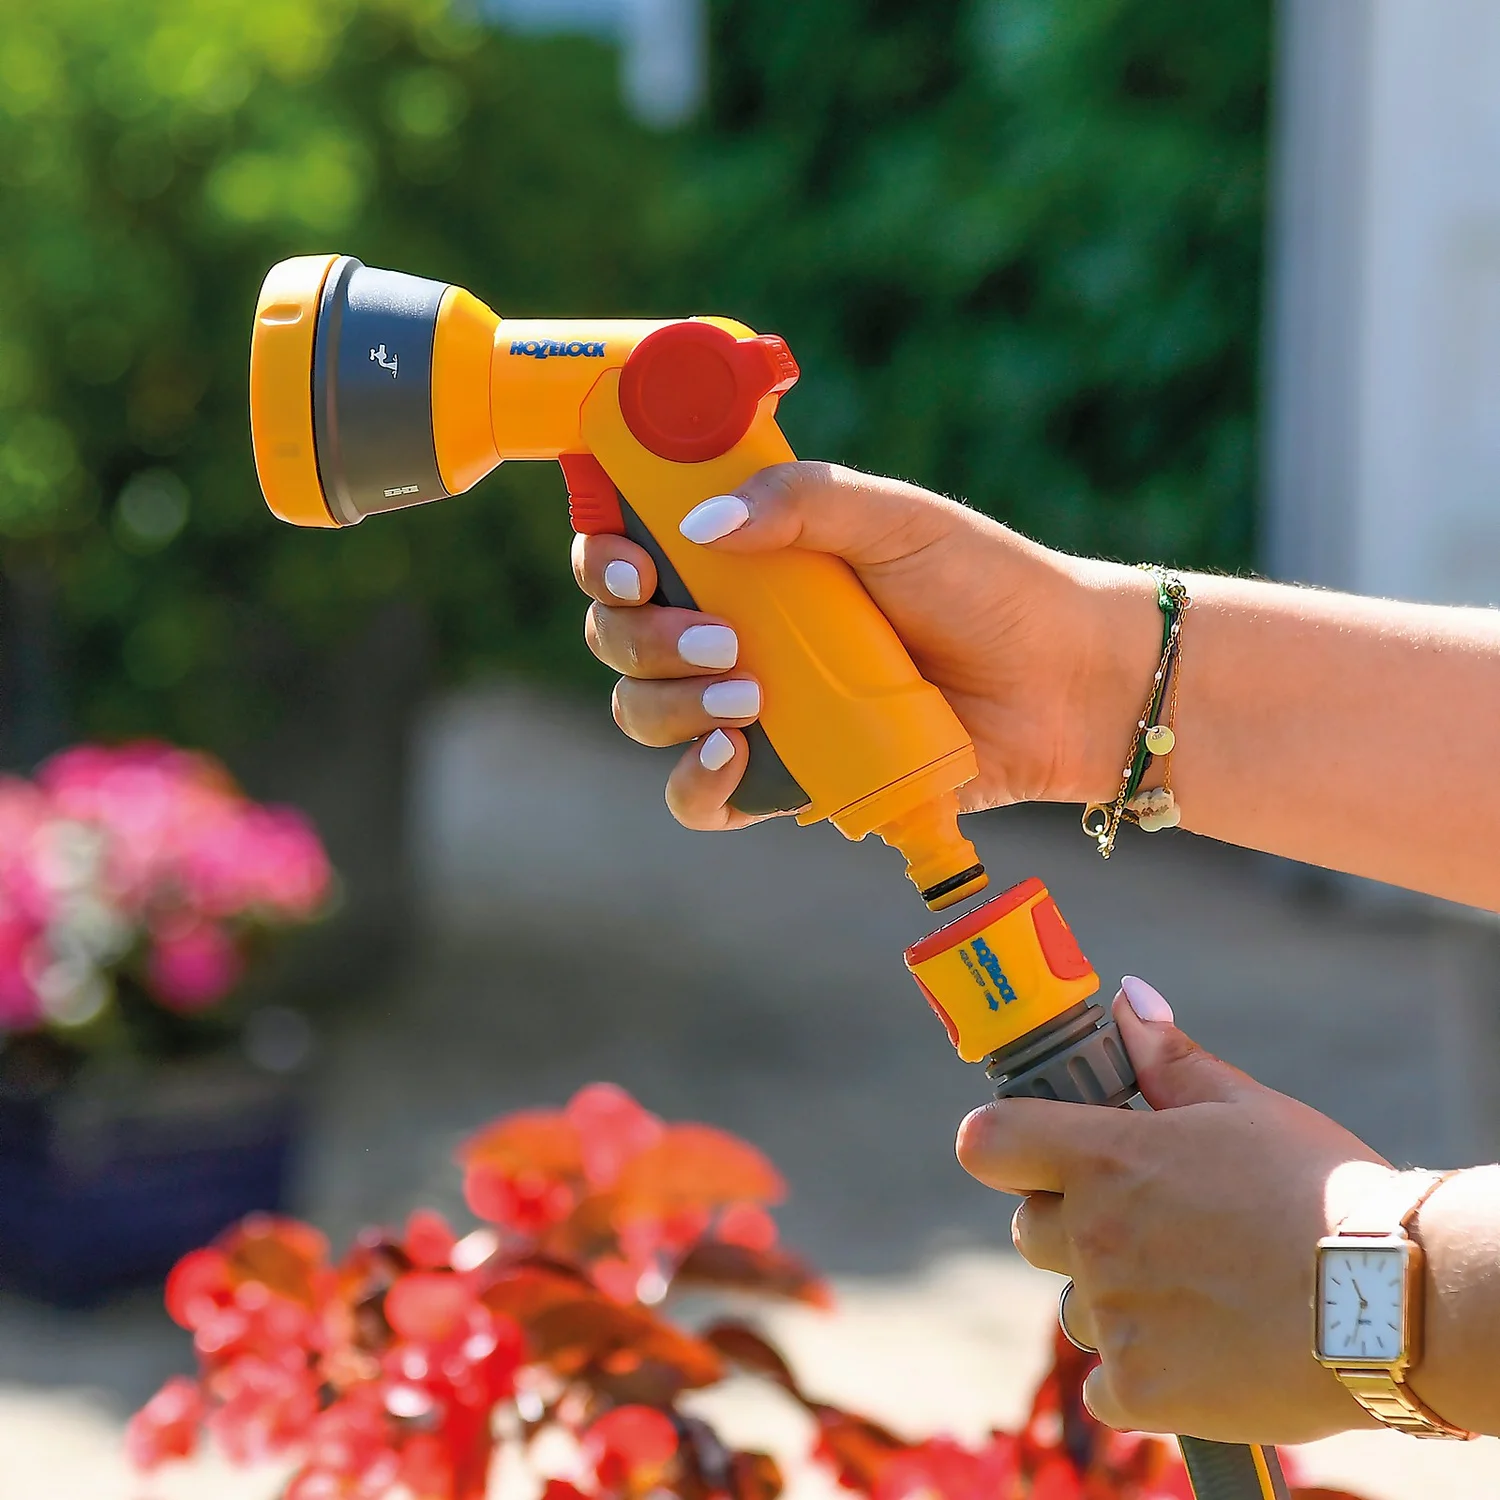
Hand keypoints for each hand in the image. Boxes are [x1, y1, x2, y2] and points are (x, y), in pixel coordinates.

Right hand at [570, 462, 1159, 829]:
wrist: (1061, 681)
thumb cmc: (985, 585)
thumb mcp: (896, 519)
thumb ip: (806, 501)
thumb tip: (703, 525)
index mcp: (750, 560)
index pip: (636, 554)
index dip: (606, 558)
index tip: (631, 561)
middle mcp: (736, 631)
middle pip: (623, 638)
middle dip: (639, 637)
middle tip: (715, 634)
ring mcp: (755, 708)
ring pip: (646, 714)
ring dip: (666, 703)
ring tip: (745, 694)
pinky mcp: (786, 779)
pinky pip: (701, 798)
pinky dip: (696, 784)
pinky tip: (732, 755)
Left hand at [956, 979, 1394, 1443]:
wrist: (1397, 1303)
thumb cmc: (1322, 1192)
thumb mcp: (1246, 1107)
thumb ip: (1168, 1059)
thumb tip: (1125, 1000)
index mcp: (1106, 1159)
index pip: (987, 1143)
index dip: (1002, 1143)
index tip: (1031, 1150)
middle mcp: (1094, 1236)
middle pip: (1030, 1227)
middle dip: (1071, 1223)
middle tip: (1149, 1226)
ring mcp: (1115, 1317)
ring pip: (1074, 1304)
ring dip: (1113, 1298)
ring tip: (1197, 1289)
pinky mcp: (1143, 1390)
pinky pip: (1104, 1383)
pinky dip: (1139, 1373)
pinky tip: (1200, 1351)